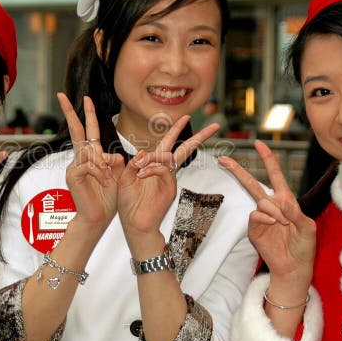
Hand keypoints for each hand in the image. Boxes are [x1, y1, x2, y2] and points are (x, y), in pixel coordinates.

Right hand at [57, 93, 124, 234]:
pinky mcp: (72, 174)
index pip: (88, 130)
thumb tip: (112, 155)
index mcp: (91, 156)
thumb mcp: (117, 175)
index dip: (88, 114)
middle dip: (70, 112)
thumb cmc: (107, 198)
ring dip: (103, 165)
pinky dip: (100, 172)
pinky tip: (103, 181)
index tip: (86, 99)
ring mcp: (74, 166)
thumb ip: (115, 162)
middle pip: (76, 130)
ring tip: (107, 180)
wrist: (97, 218)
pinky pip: (89, 165)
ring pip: (90, 152)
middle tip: (61, 96)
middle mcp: (80, 158)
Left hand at [117, 117, 219, 255]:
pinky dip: (152, 168)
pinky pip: (164, 170)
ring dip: (153, 157)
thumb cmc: (128, 202)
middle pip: (186, 149)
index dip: (176, 129)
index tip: (185, 116)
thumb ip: (132, 163)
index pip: (168, 143)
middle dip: (200, 137)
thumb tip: (142, 152)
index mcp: (155, 165)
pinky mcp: (170, 188)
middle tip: (216, 125)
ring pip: (169, 157)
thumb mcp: (125, 177)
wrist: (134, 223)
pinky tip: (142, 174)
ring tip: (138, 168)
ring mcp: (170, 179)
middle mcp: (166, 171)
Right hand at [219, 141, 315, 289]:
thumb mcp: (308, 228)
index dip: (268, 159)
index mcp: (286, 200)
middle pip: (252, 184)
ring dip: (273, 211)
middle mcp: (271, 205)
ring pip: (260, 202)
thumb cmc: (304, 246)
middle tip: (222, 159)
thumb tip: (281, 202)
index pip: (275, 175)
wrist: (293, 266)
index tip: (259, 144)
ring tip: (282, 223)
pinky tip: (273, 224)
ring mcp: (261, 217)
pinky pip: (255, 215)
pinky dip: (264, 218)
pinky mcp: (254, 228)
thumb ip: (296, 213)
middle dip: (237, 171)